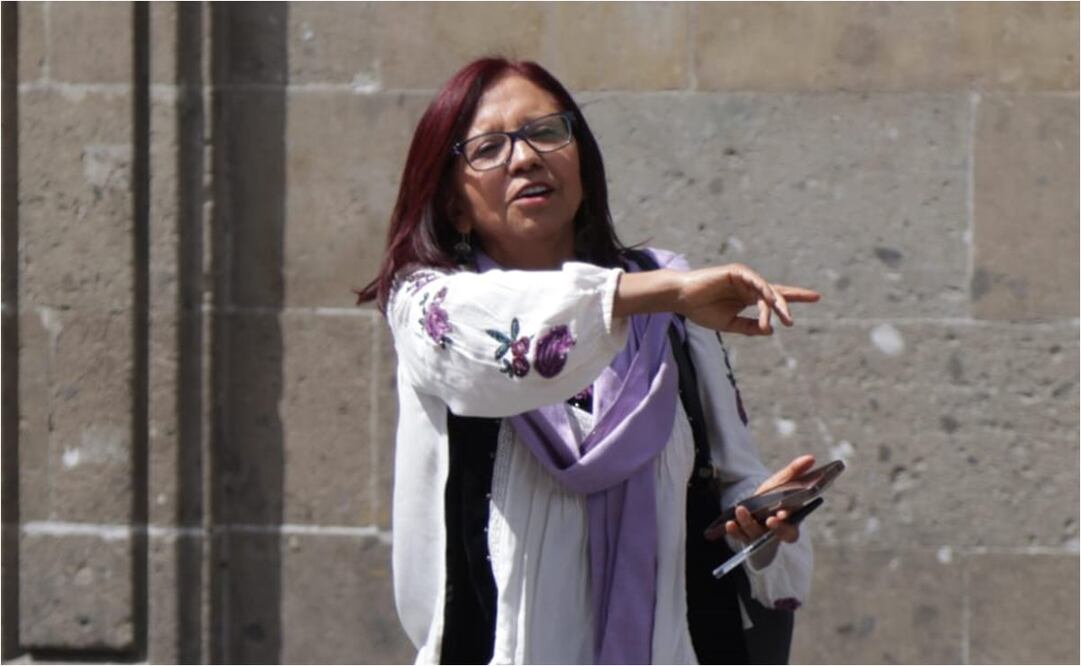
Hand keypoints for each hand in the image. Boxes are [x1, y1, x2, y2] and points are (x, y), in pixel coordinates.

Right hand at [676, 264, 819, 335]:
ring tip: (783, 319)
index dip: (795, 297)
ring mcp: (743, 277)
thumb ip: (749, 327)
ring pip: (767, 291)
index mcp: (749, 297)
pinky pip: (755, 281)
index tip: (816, 297)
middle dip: (787, 305)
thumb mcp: (729, 324)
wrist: (682, 300)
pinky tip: (771, 300)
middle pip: (776, 293)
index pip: (776, 297)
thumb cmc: (702, 310)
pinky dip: (764, 290)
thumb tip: (771, 330)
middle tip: (792, 321)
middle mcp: (749, 286)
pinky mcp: (736, 271)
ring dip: (775, 306)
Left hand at [724, 454, 815, 544]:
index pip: (792, 527)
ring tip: (741, 510)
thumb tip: (811, 458)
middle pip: (779, 535)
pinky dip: (735, 531)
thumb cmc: (774, 495)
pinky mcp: (746, 536)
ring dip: (748, 523)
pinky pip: (740, 537)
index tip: (783, 515)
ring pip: (756, 535)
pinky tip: (730, 524)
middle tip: (770, 520)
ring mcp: (761, 536)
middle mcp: (777, 532)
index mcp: (791, 521)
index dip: (788, 523)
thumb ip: (795, 471)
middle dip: (775, 528)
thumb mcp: (783, 482)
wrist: (757, 505)